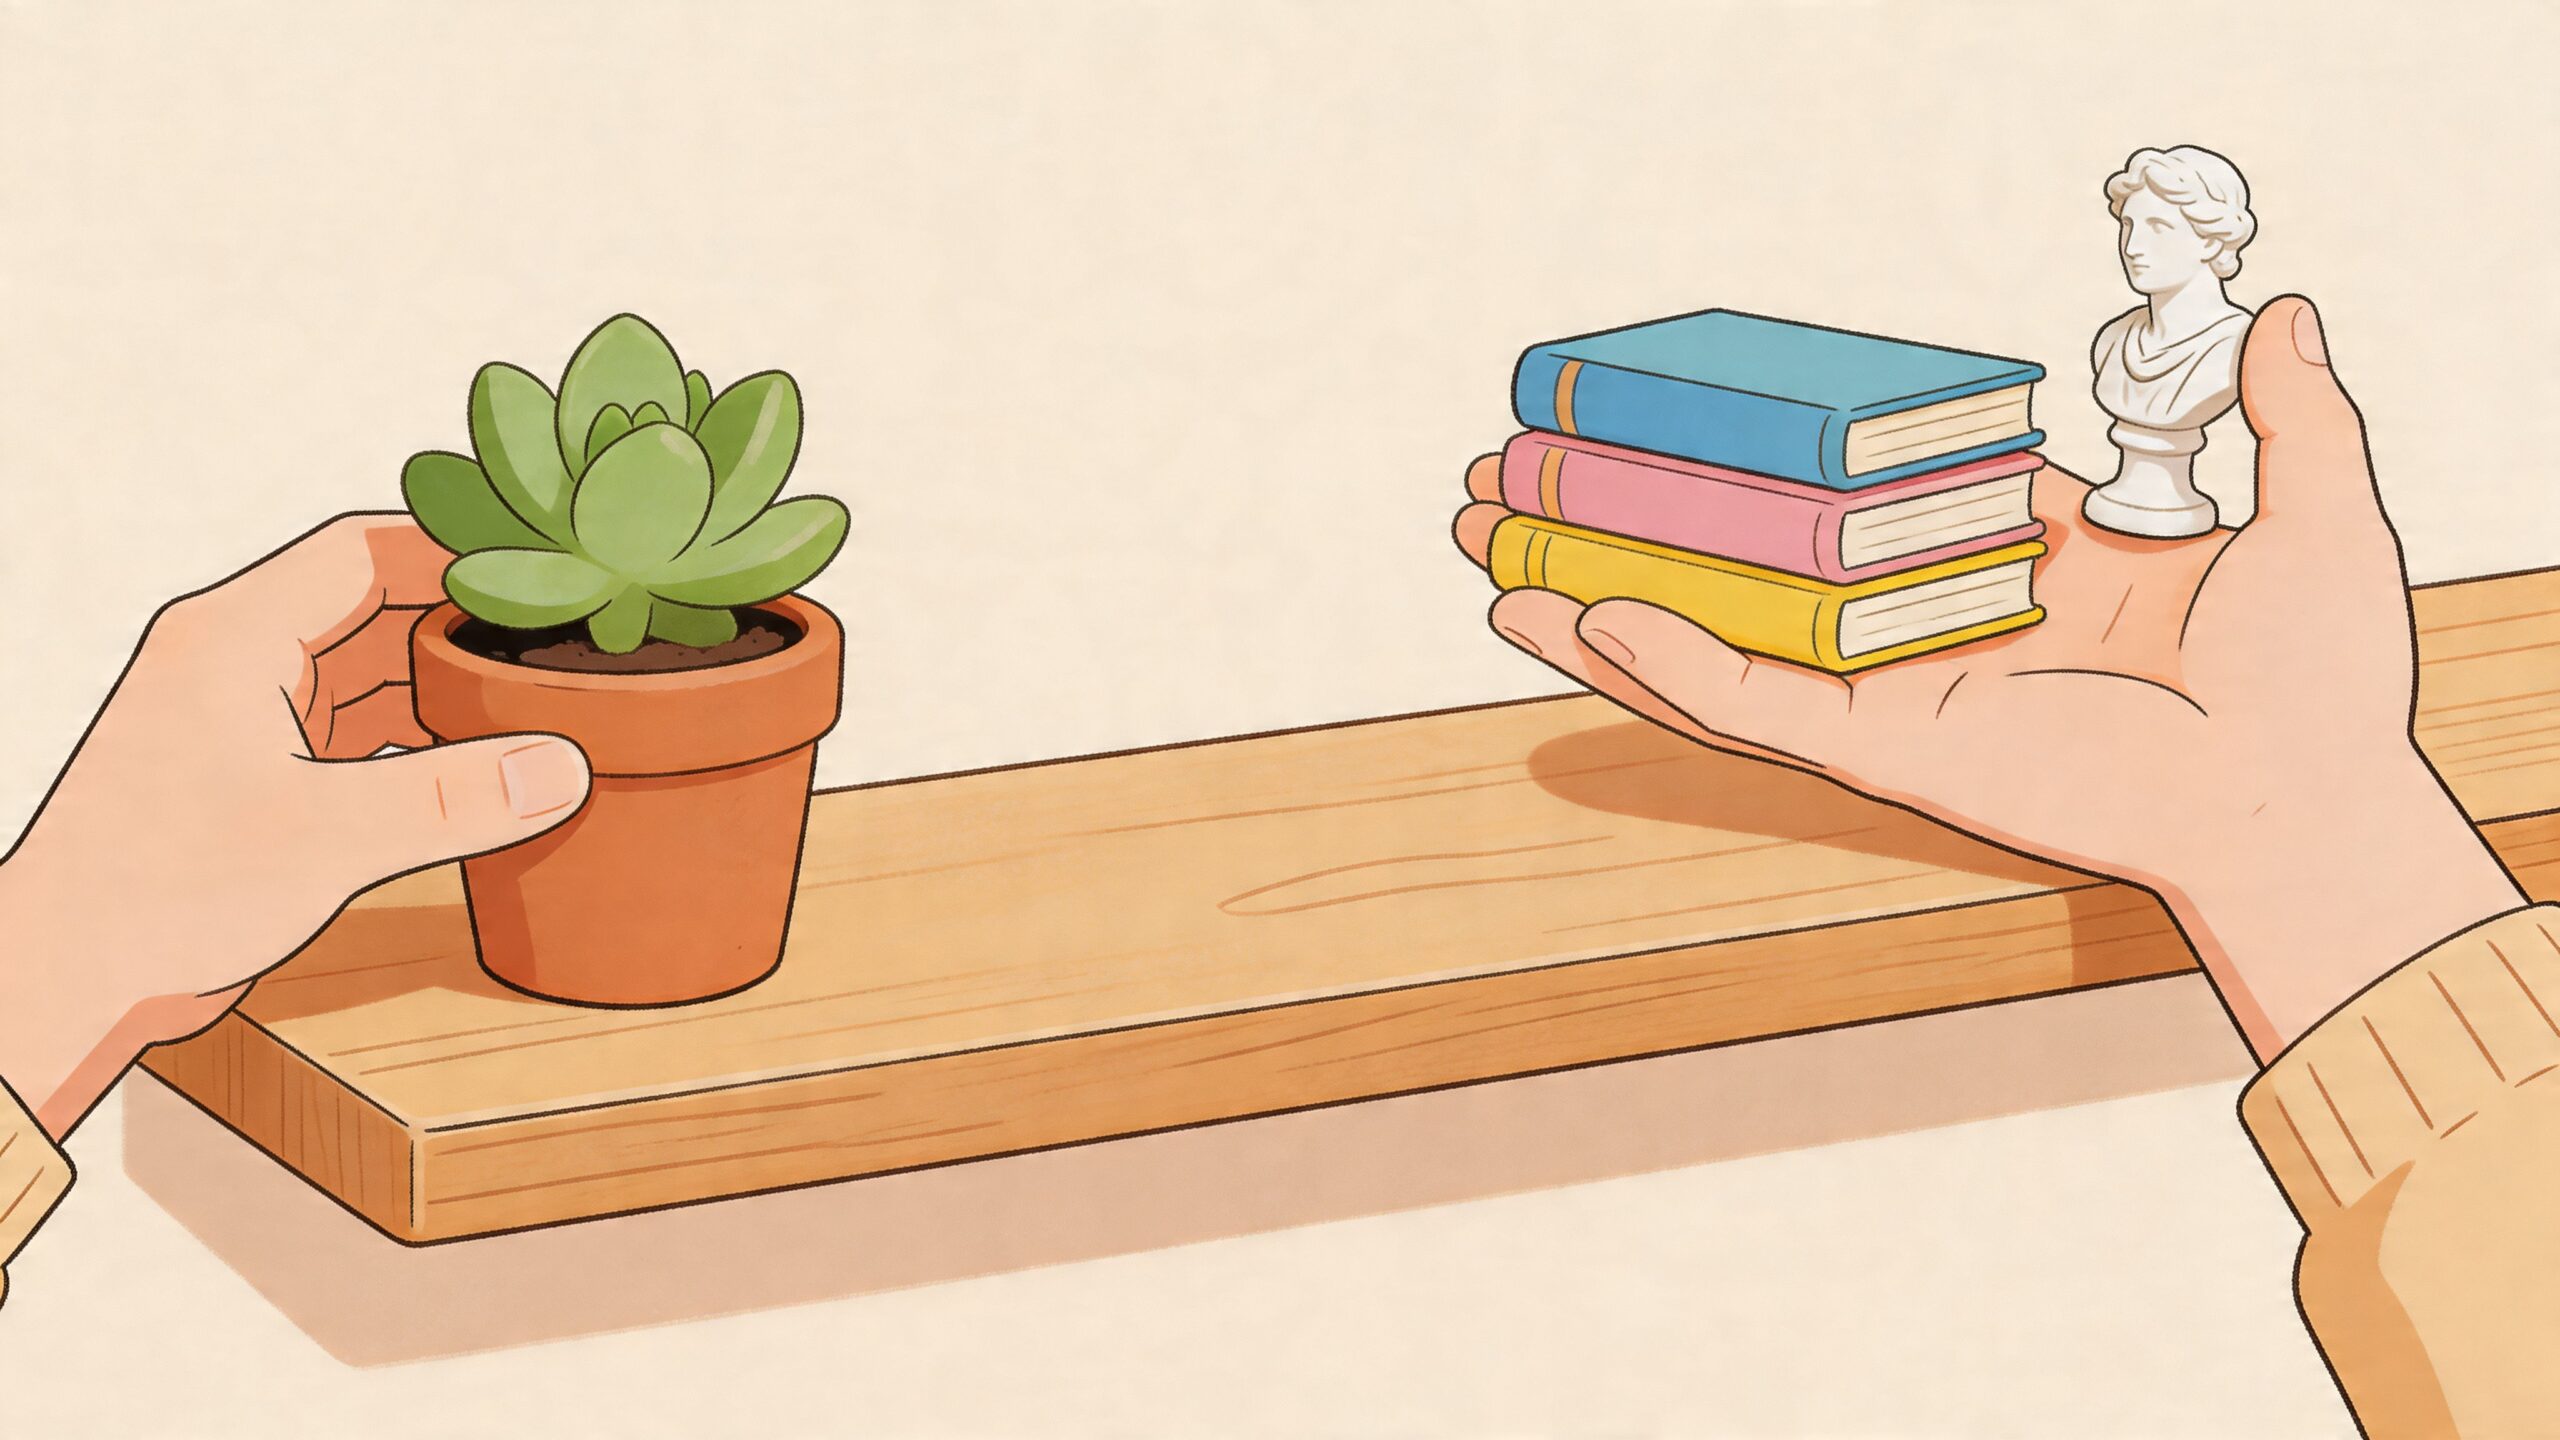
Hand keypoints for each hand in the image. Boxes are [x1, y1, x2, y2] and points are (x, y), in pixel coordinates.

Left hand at [0, 515, 591, 1135]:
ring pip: (366, 669)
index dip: (459, 554)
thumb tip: (561, 769)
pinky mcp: (252, 773)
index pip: (365, 552)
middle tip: (565, 636)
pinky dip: (415, 736)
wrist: (66, 980)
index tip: (549, 567)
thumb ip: (449, 798)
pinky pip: (352, 727)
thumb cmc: (155, 894)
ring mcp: (241, 716)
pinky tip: (476, 765)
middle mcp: (235, 658)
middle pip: (373, 605)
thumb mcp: (323, 838)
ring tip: (536, 696)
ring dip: (444, 683)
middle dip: (467, 622)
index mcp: (234, 636)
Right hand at [1455, 297, 2524, 1056]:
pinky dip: (1665, 665)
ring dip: (1596, 592)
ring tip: (1493, 544)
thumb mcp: (2311, 506)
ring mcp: (1891, 687)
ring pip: (1712, 636)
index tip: (1692, 402)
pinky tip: (1580, 614)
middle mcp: (1925, 625)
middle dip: (1630, 519)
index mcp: (2006, 565)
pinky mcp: (1883, 746)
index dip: (1765, 450)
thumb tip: (2275, 308)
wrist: (2307, 791)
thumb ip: (2286, 409)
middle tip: (1529, 472)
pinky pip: (1751, 703)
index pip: (1853, 494)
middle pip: (1744, 563)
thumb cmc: (2321, 675)